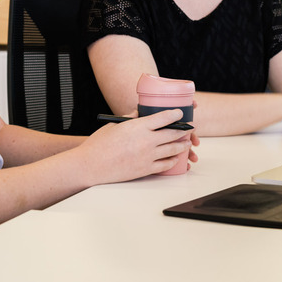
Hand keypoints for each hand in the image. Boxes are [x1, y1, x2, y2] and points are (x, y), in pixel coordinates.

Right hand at [79, 109, 196, 183]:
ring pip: (173, 149)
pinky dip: (173, 160)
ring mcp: (148, 156)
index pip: (164, 118)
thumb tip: (142, 112)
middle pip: (173, 133)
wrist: (91, 165)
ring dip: (182, 145)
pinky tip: (175, 158)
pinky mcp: (146, 169)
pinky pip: (165, 165)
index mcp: (138, 127)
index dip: (175, 114)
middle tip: (189, 127)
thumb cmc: (99, 143)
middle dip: (184, 130)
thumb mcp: (115, 124)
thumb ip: (131, 117)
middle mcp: (146, 141)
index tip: (180, 113)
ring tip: (187, 143)